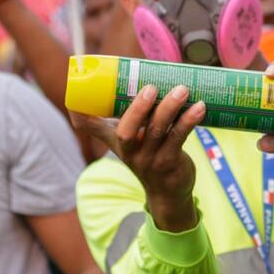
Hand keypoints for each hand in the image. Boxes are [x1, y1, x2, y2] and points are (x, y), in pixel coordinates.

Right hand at [72, 84, 202, 231]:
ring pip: (156, 131)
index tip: (73, 101)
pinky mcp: (169, 163)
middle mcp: (129, 151)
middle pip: (126, 130)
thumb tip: (136, 79)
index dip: (80, 115)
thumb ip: (128, 116)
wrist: (168, 193)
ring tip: (182, 90)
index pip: (90, 127)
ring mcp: (149, 160)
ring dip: (170, 108)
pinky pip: (178, 138)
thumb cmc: (148, 155)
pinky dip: (189, 121)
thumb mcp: (131, 140)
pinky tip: (200, 107)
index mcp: (116, 140)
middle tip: (151, 87)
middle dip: (138, 108)